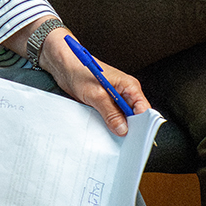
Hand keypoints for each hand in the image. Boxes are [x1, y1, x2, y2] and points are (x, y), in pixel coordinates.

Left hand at [34, 27, 149, 135]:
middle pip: (133, 116)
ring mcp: (114, 98)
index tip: (135, 137)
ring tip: (111, 135)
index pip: (143, 109)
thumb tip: (123, 129)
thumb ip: (111, 113)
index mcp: (129, 86)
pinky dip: (107, 123)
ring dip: (116, 126)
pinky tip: (102, 129)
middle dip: (128, 127)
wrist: (63, 66)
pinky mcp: (103, 103)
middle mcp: (124, 92)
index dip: (142, 124)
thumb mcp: (96, 95)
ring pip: (121, 118)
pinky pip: (109, 117)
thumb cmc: (80, 71)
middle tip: (122, 140)